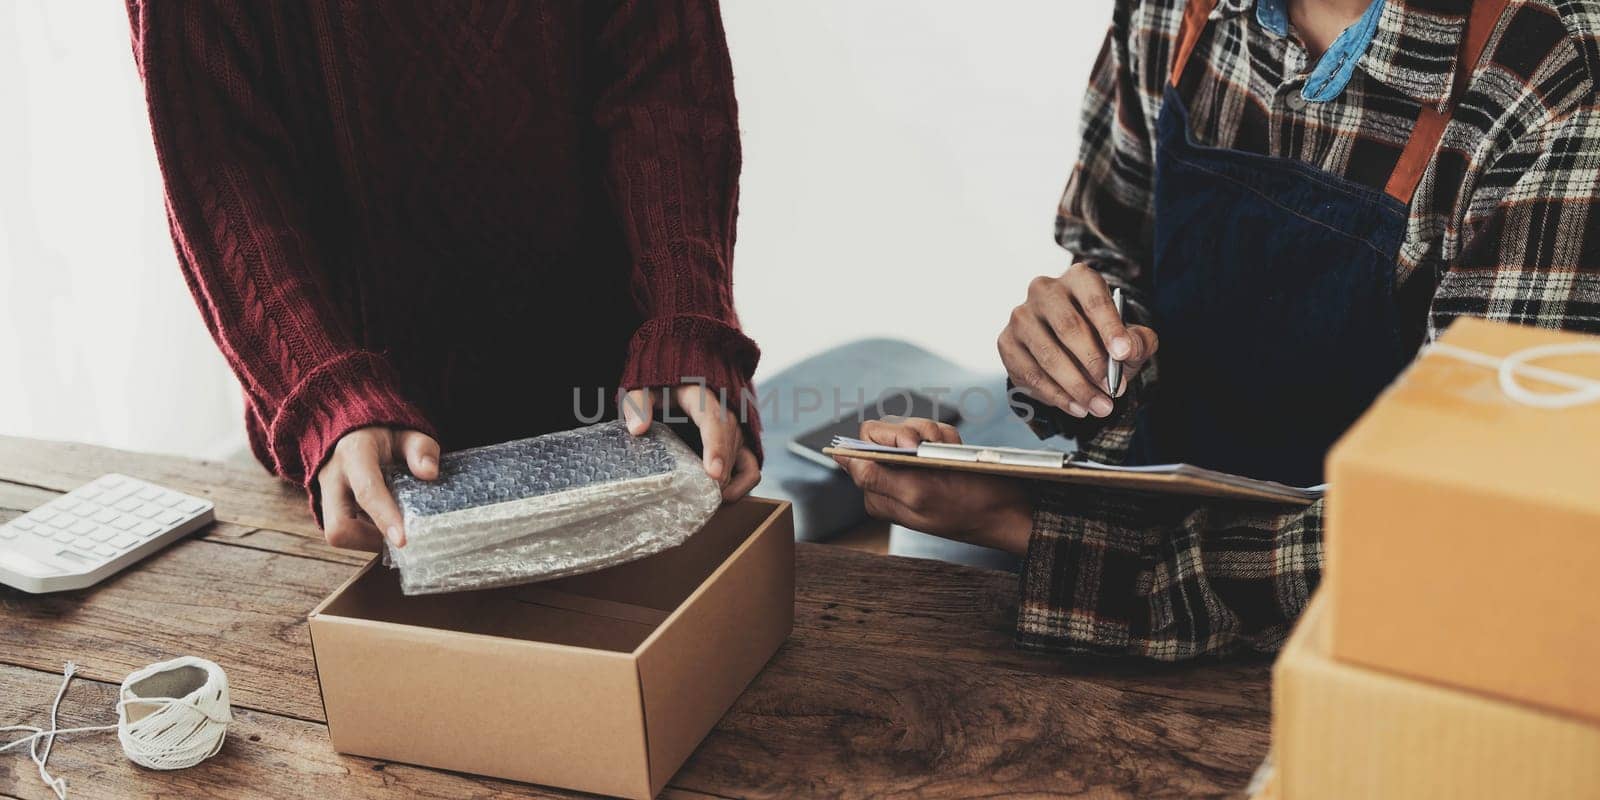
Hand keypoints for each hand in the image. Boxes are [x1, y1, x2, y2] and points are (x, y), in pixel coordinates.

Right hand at [316, 426, 438, 550]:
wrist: (350, 435)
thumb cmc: (381, 437)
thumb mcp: (405, 433)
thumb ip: (420, 448)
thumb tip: (429, 473)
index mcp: (353, 455)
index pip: (367, 491)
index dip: (384, 517)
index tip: (402, 540)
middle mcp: (332, 479)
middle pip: (338, 527)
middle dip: (369, 540)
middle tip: (399, 537)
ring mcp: (325, 497)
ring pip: (338, 535)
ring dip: (369, 540)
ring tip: (394, 528)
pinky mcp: (327, 510)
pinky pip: (343, 534)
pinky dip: (365, 537)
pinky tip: (383, 526)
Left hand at [622, 384, 760, 501]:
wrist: (680, 384)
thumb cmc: (660, 390)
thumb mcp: (643, 390)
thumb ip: (638, 404)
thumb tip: (637, 429)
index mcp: (703, 396)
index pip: (715, 421)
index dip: (716, 447)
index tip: (713, 473)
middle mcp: (726, 412)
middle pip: (729, 444)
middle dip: (719, 473)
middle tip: (699, 498)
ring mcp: (736, 430)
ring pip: (742, 458)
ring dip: (728, 481)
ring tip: (706, 500)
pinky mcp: (740, 445)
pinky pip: (751, 467)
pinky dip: (742, 485)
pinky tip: (723, 498)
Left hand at [833, 418, 1033, 555]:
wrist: (1009, 512)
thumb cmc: (968, 507)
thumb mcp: (919, 495)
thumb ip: (876, 478)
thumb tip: (842, 459)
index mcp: (877, 492)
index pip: (858, 450)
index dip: (883, 438)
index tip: (911, 444)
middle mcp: (890, 478)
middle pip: (883, 431)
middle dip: (913, 431)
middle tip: (935, 444)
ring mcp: (912, 467)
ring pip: (911, 428)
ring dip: (934, 434)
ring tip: (951, 451)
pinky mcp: (933, 458)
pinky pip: (932, 432)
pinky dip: (947, 436)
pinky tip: (958, 451)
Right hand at [998, 263, 1157, 418]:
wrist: (1067, 346)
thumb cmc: (1101, 337)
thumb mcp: (1128, 337)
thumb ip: (1138, 342)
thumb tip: (1128, 350)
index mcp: (1079, 279)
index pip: (1094, 300)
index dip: (1110, 327)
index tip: (1124, 354)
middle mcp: (1045, 290)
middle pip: (1068, 327)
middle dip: (1094, 364)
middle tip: (1114, 391)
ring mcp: (1021, 316)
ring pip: (1048, 355)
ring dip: (1076, 387)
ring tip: (1100, 407)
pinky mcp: (1006, 342)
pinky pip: (1030, 374)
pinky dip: (1056, 396)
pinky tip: (1077, 408)